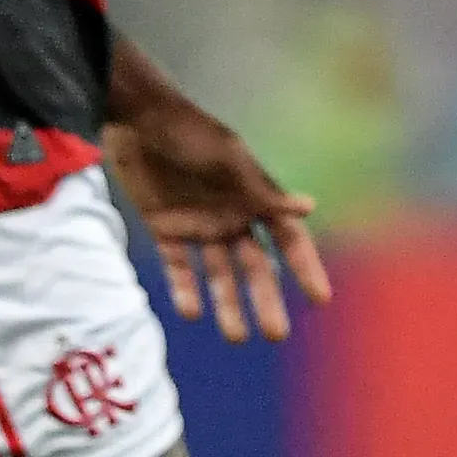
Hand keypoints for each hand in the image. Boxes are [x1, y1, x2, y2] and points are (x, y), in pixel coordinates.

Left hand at [104, 99, 331, 343]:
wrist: (137, 119)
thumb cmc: (191, 134)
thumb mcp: (228, 160)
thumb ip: (263, 191)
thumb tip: (310, 207)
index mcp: (253, 198)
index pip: (287, 239)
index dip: (304, 267)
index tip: (320, 298)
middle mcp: (231, 217)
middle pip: (255, 267)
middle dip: (266, 299)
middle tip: (276, 334)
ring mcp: (198, 226)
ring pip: (219, 275)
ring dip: (228, 304)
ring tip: (236, 337)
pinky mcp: (165, 229)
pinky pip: (179, 267)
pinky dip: (186, 290)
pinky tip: (192, 312)